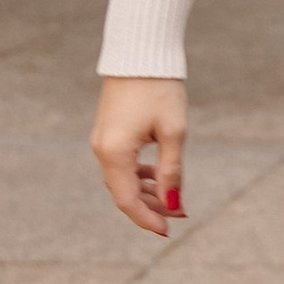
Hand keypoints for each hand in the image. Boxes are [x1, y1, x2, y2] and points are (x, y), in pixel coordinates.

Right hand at [92, 75, 187, 237]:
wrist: (140, 53)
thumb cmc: (160, 89)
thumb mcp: (173, 132)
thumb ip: (172, 171)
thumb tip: (174, 203)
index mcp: (114, 153)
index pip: (127, 201)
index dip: (147, 219)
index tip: (168, 230)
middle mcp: (102, 150)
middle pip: (124, 193)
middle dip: (151, 207)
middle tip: (180, 213)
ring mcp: (103, 141)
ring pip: (123, 179)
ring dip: (147, 191)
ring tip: (174, 197)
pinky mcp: (109, 132)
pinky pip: (121, 164)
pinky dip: (140, 175)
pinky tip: (159, 175)